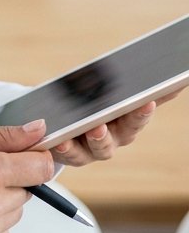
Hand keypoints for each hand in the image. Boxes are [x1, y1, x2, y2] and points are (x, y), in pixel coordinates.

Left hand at [50, 88, 184, 166]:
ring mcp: (94, 149)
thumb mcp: (112, 96)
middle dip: (126, 123)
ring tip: (94, 128)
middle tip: (130, 109)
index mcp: (126, 122)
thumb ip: (138, 88)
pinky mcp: (73, 155)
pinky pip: (70, 155)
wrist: (65, 131)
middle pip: (125, 133)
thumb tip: (173, 77)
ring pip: (100, 147)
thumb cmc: (94, 111)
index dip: (144, 111)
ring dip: (99, 138)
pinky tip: (60, 140)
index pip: (139, 116)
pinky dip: (65, 149)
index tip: (148, 101)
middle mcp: (114, 138)